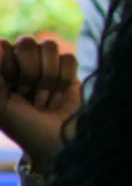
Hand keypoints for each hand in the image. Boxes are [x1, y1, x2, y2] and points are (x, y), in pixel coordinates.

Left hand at [0, 37, 81, 168]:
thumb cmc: (24, 126)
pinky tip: (61, 95)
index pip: (5, 46)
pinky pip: (69, 58)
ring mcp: (47, 65)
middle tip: (29, 96)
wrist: (56, 142)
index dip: (9, 67)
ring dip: (48, 78)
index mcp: (2, 68)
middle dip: (30, 74)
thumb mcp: (0, 104)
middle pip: (27, 42)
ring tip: (45, 99)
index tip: (12, 91)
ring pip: (50, 47)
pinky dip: (64, 79)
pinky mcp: (70, 72)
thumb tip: (3, 44)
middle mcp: (23, 62)